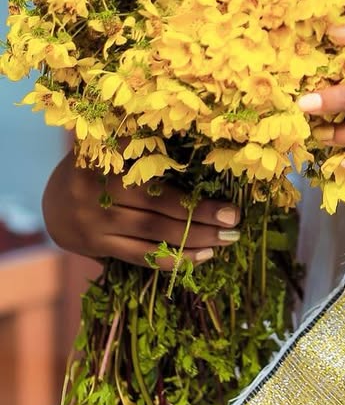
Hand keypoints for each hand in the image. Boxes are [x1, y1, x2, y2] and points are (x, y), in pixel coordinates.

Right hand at [42, 149, 241, 269]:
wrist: (51, 200)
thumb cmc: (101, 166)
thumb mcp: (115, 146)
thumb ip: (147, 149)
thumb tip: (209, 151)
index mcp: (106, 156)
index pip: (154, 170)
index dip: (189, 185)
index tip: (226, 193)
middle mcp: (97, 190)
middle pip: (157, 207)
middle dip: (199, 216)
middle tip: (234, 220)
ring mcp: (94, 222)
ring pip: (151, 235)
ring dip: (192, 241)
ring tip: (224, 241)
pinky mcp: (95, 246)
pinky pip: (139, 255)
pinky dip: (171, 258)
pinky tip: (200, 257)